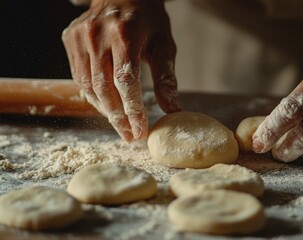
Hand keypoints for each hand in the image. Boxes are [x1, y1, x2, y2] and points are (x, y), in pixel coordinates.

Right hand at [62, 0, 179, 141]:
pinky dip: (94, 95)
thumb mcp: (164, 45)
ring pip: (88, 85)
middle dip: (119, 117)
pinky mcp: (69, 39)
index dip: (133, 109)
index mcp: (125, 33)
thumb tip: (173, 110)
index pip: (126, 80)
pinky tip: (108, 106)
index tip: (141, 131)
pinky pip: (78, 76)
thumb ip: (166, 78)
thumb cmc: (148, 21)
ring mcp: (79, 36)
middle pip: (104, 87)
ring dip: (105, 110)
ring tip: (122, 126)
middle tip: (131, 136)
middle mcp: (97, 34)